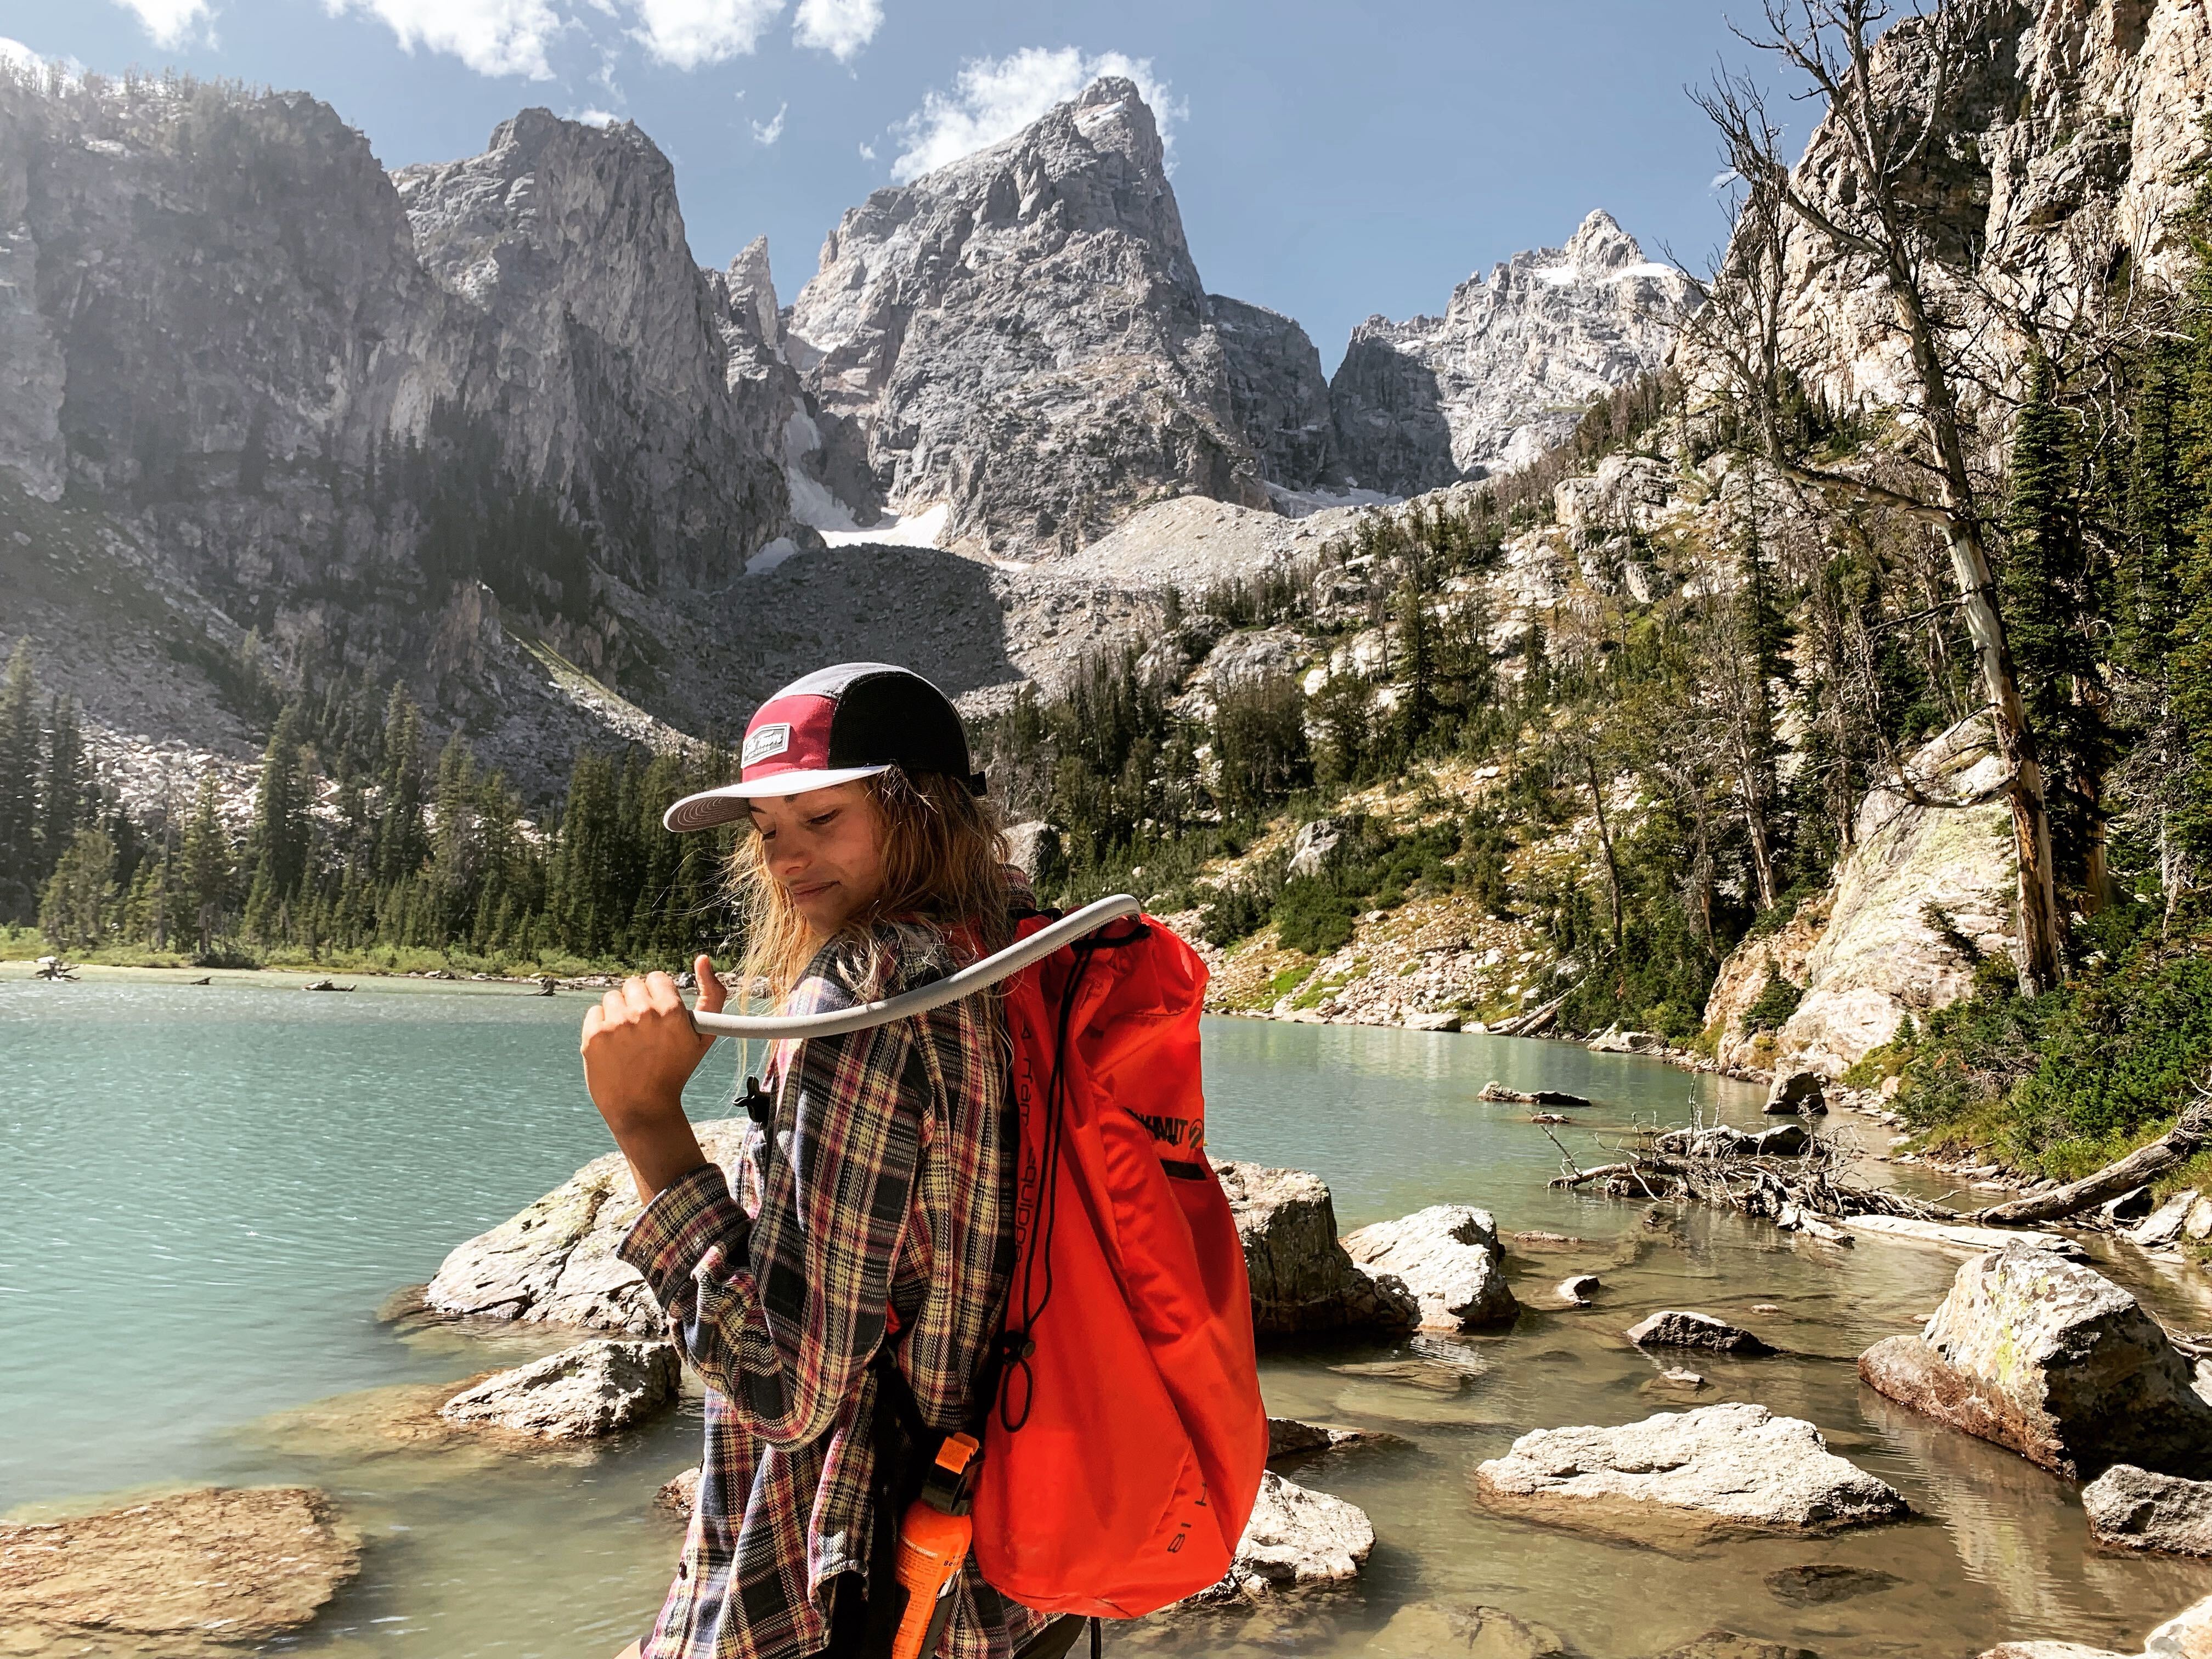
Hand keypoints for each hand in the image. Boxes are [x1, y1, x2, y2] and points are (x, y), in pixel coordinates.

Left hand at [580, 955, 725, 1199]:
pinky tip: (612, 1045)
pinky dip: (600, 1026)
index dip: (657, 996)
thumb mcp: (704, 1036)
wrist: (643, 1108)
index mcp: (671, 1010)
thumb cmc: (675, 1070)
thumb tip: (703, 958)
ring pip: (612, 998)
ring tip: (627, 1040)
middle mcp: (642, 1013)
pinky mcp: (593, 1036)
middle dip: (637, 1002)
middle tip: (642, 1030)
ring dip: (618, 1014)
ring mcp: (615, 1025)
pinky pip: (594, 1013)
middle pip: (632, 985)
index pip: (656, 978)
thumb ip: (713, 995)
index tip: (658, 1014)